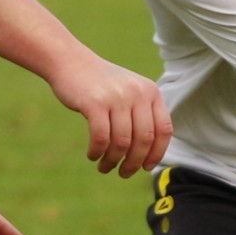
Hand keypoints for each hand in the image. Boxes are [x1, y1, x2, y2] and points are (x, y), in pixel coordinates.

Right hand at [49, 52, 173, 176]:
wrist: (71, 62)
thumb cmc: (101, 84)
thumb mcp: (131, 91)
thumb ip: (143, 114)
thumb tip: (151, 155)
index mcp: (151, 91)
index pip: (164, 130)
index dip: (157, 153)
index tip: (146, 167)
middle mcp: (137, 93)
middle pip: (144, 140)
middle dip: (134, 163)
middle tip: (123, 173)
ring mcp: (117, 97)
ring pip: (122, 142)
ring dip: (113, 160)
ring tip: (105, 166)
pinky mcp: (95, 103)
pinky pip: (101, 138)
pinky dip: (97, 152)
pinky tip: (92, 155)